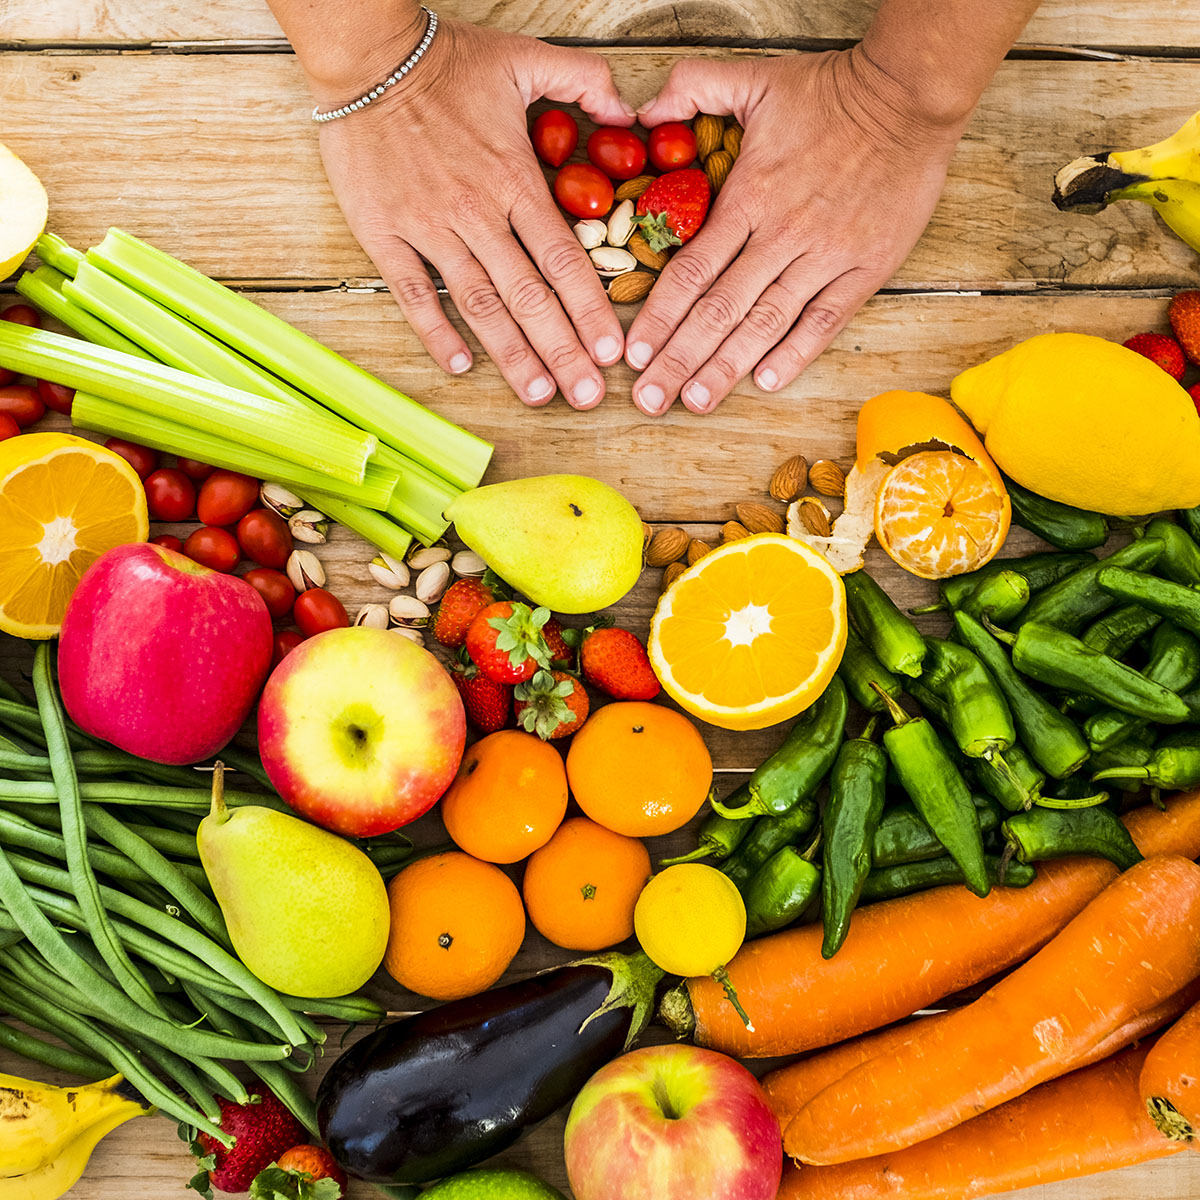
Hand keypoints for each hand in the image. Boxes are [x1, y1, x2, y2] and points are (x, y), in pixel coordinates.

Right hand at [314, 19, 633, 407]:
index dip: (591, 309)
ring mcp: (429, 228)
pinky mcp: (383, 234)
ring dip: (511, 354)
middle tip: (588, 395)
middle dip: (563, 351)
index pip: (564, 258)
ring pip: (479, 303)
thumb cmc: (446, 61)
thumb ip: (585, 80)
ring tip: (539, 394)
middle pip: (529, 296)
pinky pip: (413, 292)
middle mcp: (477, 213)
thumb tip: (629, 111)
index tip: (613, 351)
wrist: (366, 56)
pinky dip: (435, 331)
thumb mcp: (525, 58)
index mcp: (514, 180)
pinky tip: (460, 366)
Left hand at [625, 49, 966, 414]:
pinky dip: (796, 353)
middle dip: (680, 360)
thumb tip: (637, 111)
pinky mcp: (866, 268)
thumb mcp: (752, 77)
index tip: (633, 354)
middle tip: (649, 399)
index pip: (691, 271)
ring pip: (766, 323)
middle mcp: (782, 235)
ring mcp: (826, 256)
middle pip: (719, 310)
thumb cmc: (829, 91)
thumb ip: (690, 87)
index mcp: (749, 197)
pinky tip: (766, 383)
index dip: (658, 317)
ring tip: (695, 403)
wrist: (910, 96)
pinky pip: (825, 320)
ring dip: (728, 368)